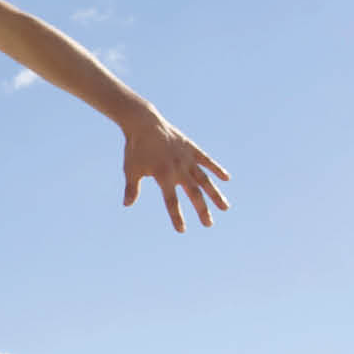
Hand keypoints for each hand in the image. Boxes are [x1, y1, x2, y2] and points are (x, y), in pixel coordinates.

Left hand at [121, 117, 230, 232]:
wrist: (144, 123)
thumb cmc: (136, 148)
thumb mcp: (131, 169)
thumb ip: (132, 188)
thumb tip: (127, 204)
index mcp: (163, 175)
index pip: (171, 201)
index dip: (177, 216)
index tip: (182, 230)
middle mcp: (179, 168)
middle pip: (193, 193)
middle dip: (202, 210)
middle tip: (208, 224)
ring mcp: (187, 158)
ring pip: (205, 179)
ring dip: (215, 194)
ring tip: (225, 208)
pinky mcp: (191, 148)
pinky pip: (207, 160)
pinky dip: (217, 169)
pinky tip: (226, 178)